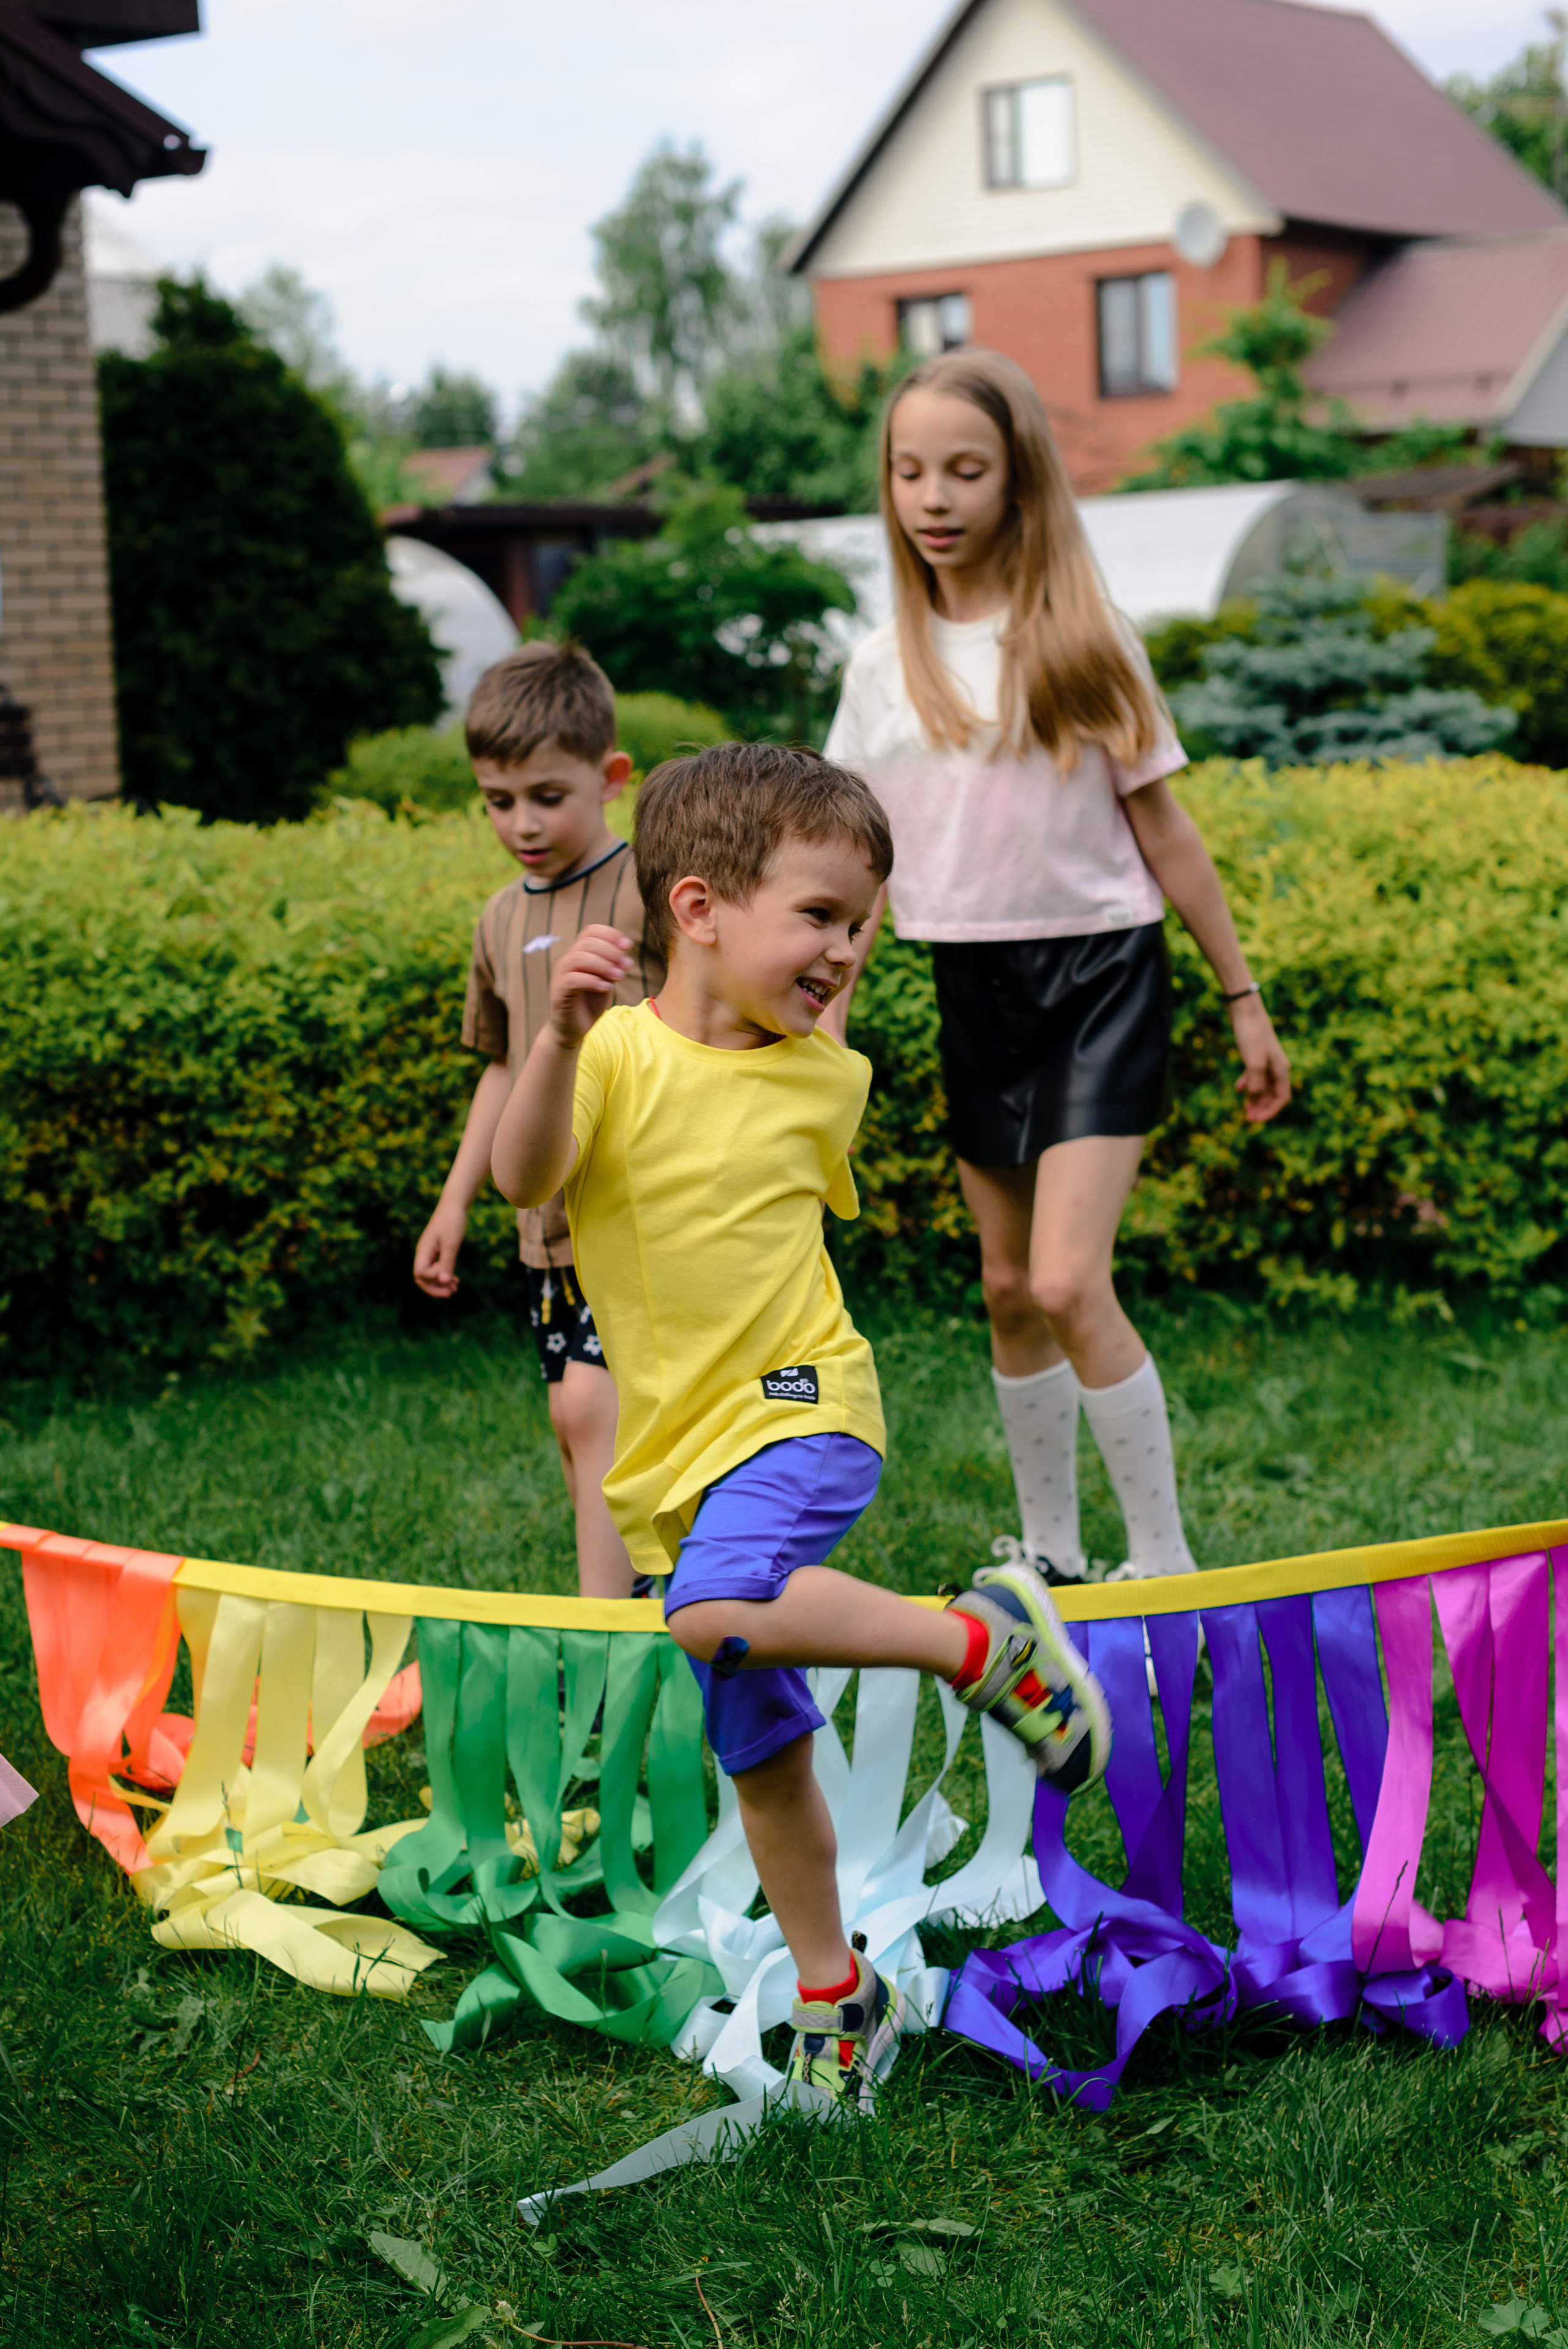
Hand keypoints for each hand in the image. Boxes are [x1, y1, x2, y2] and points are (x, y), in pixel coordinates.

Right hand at [413, 1198, 466, 1296]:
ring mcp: (430, 1252)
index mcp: (423, 1250)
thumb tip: (443, 1282)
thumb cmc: (453, 1220)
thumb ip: (447, 1262)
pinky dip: (444, 1275)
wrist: (455, 1203)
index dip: (433, 1277)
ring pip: (430, 1275)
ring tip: (455, 1288)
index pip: (420, 1273)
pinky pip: (437, 1268)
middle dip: (435, 1288)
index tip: (447, 1271)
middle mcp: (424, 1253)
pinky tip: (455, 1279)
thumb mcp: (452, 1243)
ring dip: (441, 1283)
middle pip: (421, 1278)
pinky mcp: (437, 1250)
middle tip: (451, 1293)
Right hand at [549, 925, 631, 1047]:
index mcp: (578, 955)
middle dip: (611, 951)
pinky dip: (592, 981)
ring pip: (578, 957)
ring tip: (620, 977)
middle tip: (627, 965)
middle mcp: (567, 961)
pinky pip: (572, 980)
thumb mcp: (605, 981)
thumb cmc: (589, 1004)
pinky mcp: (558, 993)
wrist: (573, 1030)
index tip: (628, 945)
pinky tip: (607, 987)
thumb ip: (611, 967)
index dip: (610, 934)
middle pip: (586, 943)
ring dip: (603, 965)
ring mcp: (560, 976)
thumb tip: (624, 953)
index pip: (590, 931)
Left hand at [1231, 994, 1290, 1123]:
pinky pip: (1255, 1075)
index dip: (1270, 1111)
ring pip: (1263, 1086)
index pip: (1282, 1098)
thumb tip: (1255, 1101)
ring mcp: (1267, 1060)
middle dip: (1261, 1107)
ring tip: (1243, 1108)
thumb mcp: (1253, 1063)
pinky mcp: (1256, 1054)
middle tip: (1246, 1117)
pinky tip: (1238, 1089)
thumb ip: (1256, 1085)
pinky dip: (1248, 1083)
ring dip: (1255, 1098)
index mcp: (1281, 1070)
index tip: (1255, 1120)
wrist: (1245, 1011)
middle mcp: (1277, 1067)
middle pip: (1272, 1094)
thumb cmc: (1251, 1036)